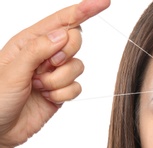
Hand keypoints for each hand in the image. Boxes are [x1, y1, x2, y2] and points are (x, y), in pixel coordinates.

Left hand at [0, 0, 109, 147]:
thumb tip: (64, 34)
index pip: (62, 20)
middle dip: (64, 55)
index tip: (104, 2)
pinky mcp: (62, 91)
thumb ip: (38, 49)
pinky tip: (47, 98)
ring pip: (78, 66)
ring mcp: (55, 73)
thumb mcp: (12, 71)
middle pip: (75, 41)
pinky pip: (77, 87)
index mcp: (29, 41)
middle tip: (45, 67)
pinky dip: (63, 94)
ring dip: (60, 80)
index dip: (84, 10)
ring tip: (39, 88)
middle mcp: (45, 54)